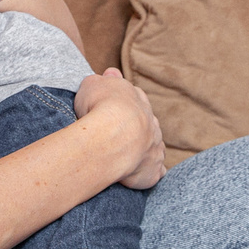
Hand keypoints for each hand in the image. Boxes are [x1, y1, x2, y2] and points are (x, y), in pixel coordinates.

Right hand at [73, 68, 164, 189]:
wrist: (112, 135)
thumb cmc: (99, 107)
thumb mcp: (92, 84)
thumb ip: (101, 80)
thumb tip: (109, 75)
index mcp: (136, 98)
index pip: (133, 96)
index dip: (122, 101)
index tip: (112, 106)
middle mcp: (150, 120)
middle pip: (146, 121)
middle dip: (135, 126)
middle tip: (118, 133)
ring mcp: (155, 144)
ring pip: (153, 144)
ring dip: (144, 147)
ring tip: (126, 155)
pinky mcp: (153, 169)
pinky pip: (155, 170)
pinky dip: (151, 170)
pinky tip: (141, 173)